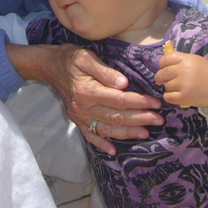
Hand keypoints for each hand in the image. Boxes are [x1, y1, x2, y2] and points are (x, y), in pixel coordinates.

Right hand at [8, 43, 162, 154]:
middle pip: (117, 117)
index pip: (120, 100)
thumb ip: (105, 71)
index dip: (140, 103)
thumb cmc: (70, 58)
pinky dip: (102, 144)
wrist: (49, 66)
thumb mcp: (86, 57)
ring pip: (107, 129)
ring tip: (145, 134)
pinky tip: (113, 151)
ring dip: (128, 133)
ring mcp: (80, 117)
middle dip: (140, 119)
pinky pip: (90, 136)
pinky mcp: (76, 121)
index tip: (156, 103)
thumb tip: (124, 84)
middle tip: (159, 120)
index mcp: (88, 91)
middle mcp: (84, 108)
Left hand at [156, 52, 207, 115]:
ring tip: (177, 88)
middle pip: (162, 73)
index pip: (165, 59)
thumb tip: (164, 63)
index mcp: (187, 59)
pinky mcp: (184, 97)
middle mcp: (184, 70)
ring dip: (168, 87)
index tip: (163, 68)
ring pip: (166, 86)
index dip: (162, 64)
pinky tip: (175, 95)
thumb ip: (181, 60)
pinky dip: (169, 96)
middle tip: (162, 80)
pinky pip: (168, 97)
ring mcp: (183, 84)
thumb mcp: (196, 61)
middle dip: (160, 77)